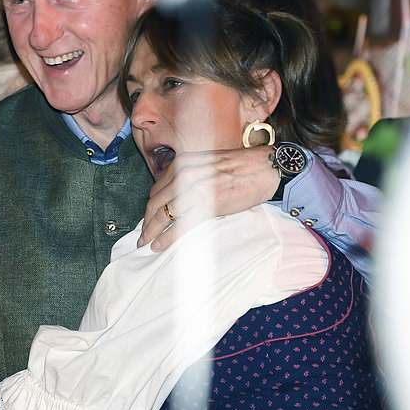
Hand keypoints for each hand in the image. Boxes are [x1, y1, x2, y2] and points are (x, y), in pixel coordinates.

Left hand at [138, 146, 279, 251]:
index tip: (149, 217)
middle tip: (142, 235)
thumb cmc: (241, 166)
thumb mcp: (206, 164)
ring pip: (163, 215)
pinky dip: (166, 238)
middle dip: (147, 221)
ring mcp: (193, 191)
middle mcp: (183, 175)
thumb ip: (189, 176)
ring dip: (151, 232)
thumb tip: (177, 197)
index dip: (150, 206)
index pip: (157, 189)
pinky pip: (179, 226)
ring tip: (146, 243)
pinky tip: (159, 246)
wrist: (266, 168)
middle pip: (155, 203)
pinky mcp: (205, 206)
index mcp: (182, 163)